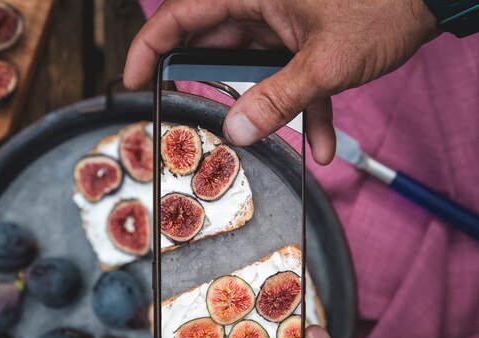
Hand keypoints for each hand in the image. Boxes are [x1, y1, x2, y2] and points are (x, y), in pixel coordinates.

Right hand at [124, 0, 439, 164]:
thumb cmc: (386, 4)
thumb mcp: (326, 61)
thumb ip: (276, 98)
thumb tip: (235, 131)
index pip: (179, 15)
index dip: (148, 47)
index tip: (132, 79)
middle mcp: (260, 4)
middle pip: (212, 46)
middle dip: (208, 87)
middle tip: (196, 117)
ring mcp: (282, 21)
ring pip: (253, 68)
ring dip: (265, 107)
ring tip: (269, 138)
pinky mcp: (304, 38)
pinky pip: (290, 76)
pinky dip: (302, 108)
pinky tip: (319, 143)